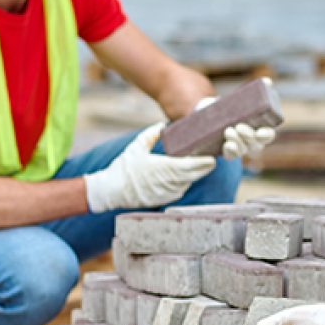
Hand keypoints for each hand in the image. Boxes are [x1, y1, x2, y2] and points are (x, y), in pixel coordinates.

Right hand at [84, 124, 215, 212]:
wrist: (111, 191)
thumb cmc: (124, 168)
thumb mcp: (136, 147)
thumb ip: (151, 134)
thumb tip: (162, 125)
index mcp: (163, 168)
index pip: (190, 166)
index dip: (204, 163)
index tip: (213, 158)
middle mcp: (168, 183)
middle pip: (194, 175)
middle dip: (204, 168)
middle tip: (212, 159)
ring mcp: (168, 193)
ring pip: (188, 182)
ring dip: (195, 175)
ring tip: (201, 164)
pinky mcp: (165, 199)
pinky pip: (181, 189)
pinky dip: (185, 182)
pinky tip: (186, 175)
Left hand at [193, 95, 277, 159]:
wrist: (212, 113)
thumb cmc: (233, 105)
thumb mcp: (243, 97)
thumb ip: (257, 89)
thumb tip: (267, 81)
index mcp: (260, 129)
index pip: (267, 135)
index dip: (266, 135)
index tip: (261, 132)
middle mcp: (252, 142)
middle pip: (255, 144)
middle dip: (248, 137)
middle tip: (239, 126)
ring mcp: (240, 147)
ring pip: (242, 150)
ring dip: (237, 143)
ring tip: (228, 131)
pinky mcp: (226, 151)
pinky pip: (230, 155)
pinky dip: (229, 151)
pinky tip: (226, 145)